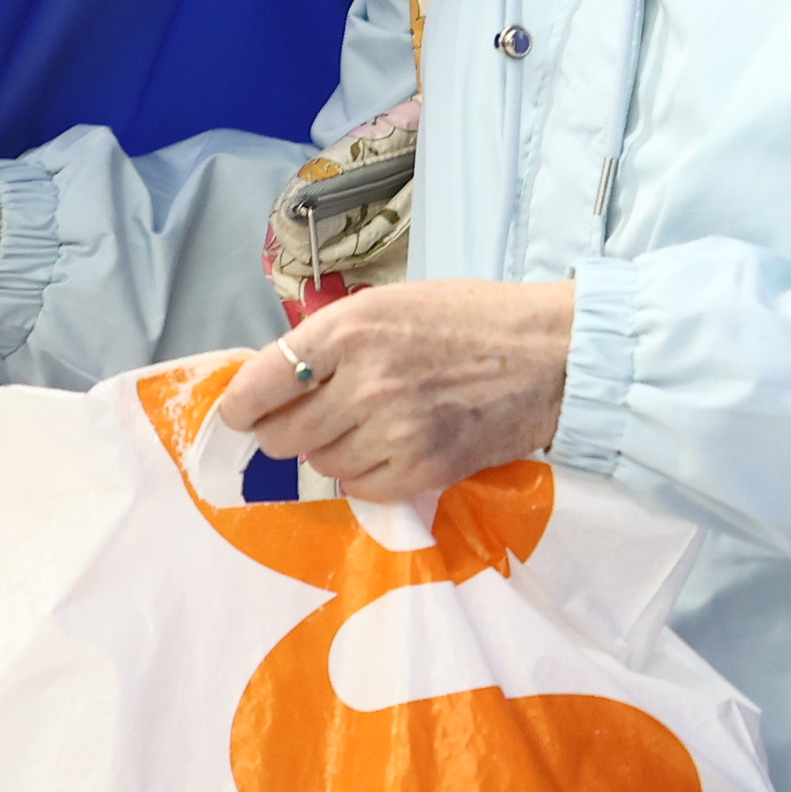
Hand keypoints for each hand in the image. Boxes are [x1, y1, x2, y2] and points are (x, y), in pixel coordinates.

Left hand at [210, 280, 576, 504]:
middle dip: (284, 429)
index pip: (259, 384)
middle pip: (281, 434)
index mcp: (350, 330)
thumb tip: (274, 382)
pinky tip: (390, 446)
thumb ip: (332, 340)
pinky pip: (360, 488)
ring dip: (331, 449)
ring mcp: (393, 431)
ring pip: (319, 463)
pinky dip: (364, 473)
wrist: (549, 355)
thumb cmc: (471, 320)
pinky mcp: (422, 470)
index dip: (241, 406)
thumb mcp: (390, 303)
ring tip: (368, 424)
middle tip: (311, 416)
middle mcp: (365, 382)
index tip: (242, 412)